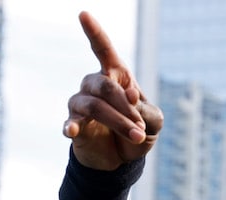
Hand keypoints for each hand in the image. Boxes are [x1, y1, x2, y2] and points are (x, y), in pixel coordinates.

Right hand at [63, 12, 163, 169]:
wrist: (123, 160)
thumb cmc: (139, 131)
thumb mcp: (154, 121)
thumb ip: (146, 109)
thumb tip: (130, 98)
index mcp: (116, 75)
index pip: (103, 49)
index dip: (94, 32)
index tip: (83, 14)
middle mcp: (94, 85)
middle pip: (106, 86)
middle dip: (126, 107)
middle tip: (141, 128)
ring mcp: (81, 104)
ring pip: (95, 106)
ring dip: (118, 122)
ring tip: (136, 136)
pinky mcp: (74, 125)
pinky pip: (71, 122)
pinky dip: (72, 126)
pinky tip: (71, 131)